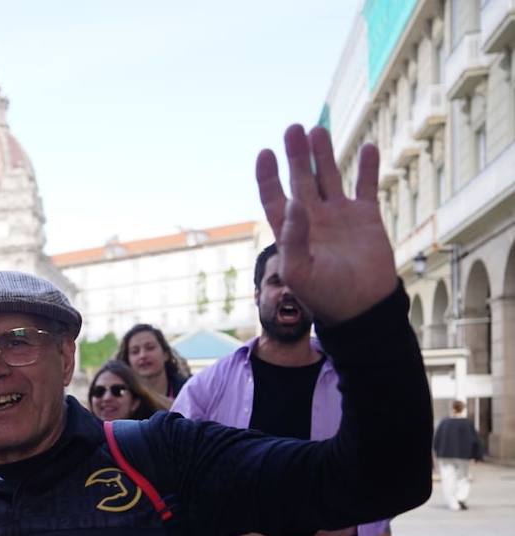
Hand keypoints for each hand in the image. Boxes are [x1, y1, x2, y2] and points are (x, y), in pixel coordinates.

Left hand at [256, 125, 395, 323]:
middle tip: (293, 129)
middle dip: (296, 155)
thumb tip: (294, 203)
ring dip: (323, 154)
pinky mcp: (366, 216)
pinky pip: (366, 186)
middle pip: (301, 179)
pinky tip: (369, 147)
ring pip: (330, 176)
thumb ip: (292, 239)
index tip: (265, 152)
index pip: (274, 197)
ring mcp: (339, 215)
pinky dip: (368, 167)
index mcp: (291, 231)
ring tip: (318, 131)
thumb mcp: (299, 272)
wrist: (361, 307)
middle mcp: (313, 218)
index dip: (268, 176)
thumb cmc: (323, 295)